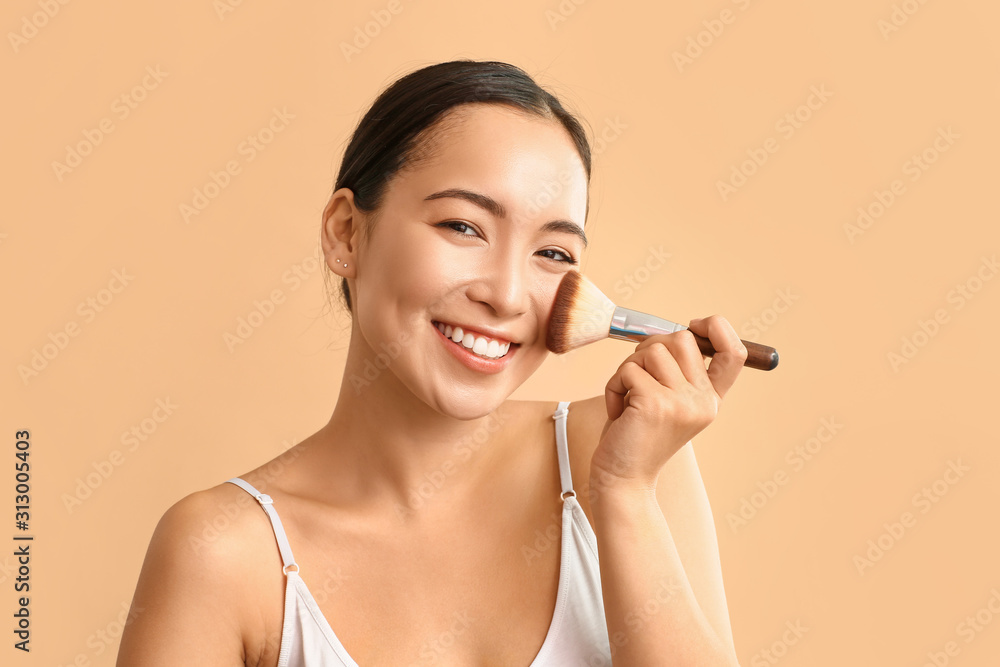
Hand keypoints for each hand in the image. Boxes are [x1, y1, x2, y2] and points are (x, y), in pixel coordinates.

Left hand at [589, 315, 746, 491]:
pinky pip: (629, 370)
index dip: (717, 327)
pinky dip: (614, 386)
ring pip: (652, 350)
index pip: (734, 352)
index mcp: (710, 398)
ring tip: (627, 399)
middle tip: (638, 377)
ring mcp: (682, 402)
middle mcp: (703, 400)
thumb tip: (669, 330)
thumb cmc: (637, 435)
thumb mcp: (667, 400)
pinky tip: (618, 411)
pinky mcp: (656, 404)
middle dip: (650, 348)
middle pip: (681, 338)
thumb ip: (675, 370)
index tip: (693, 325)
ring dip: (628, 369)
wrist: (624, 480)